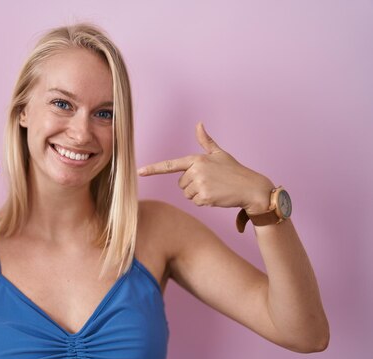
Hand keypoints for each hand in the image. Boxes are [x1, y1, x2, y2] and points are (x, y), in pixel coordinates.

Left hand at [137, 122, 274, 212]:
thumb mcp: (219, 154)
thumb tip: (199, 123)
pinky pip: (196, 202)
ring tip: (215, 188)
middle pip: (181, 184)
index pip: (170, 164)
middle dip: (193, 185)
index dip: (153, 169)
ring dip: (199, 194)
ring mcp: (200, 183)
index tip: (139, 171)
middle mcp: (196, 170)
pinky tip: (217, 196)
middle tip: (211, 182)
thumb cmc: (235, 171)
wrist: (251, 188)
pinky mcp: (204, 196)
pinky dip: (205, 202)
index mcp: (197, 159)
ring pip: (187, 194)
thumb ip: (206, 141)